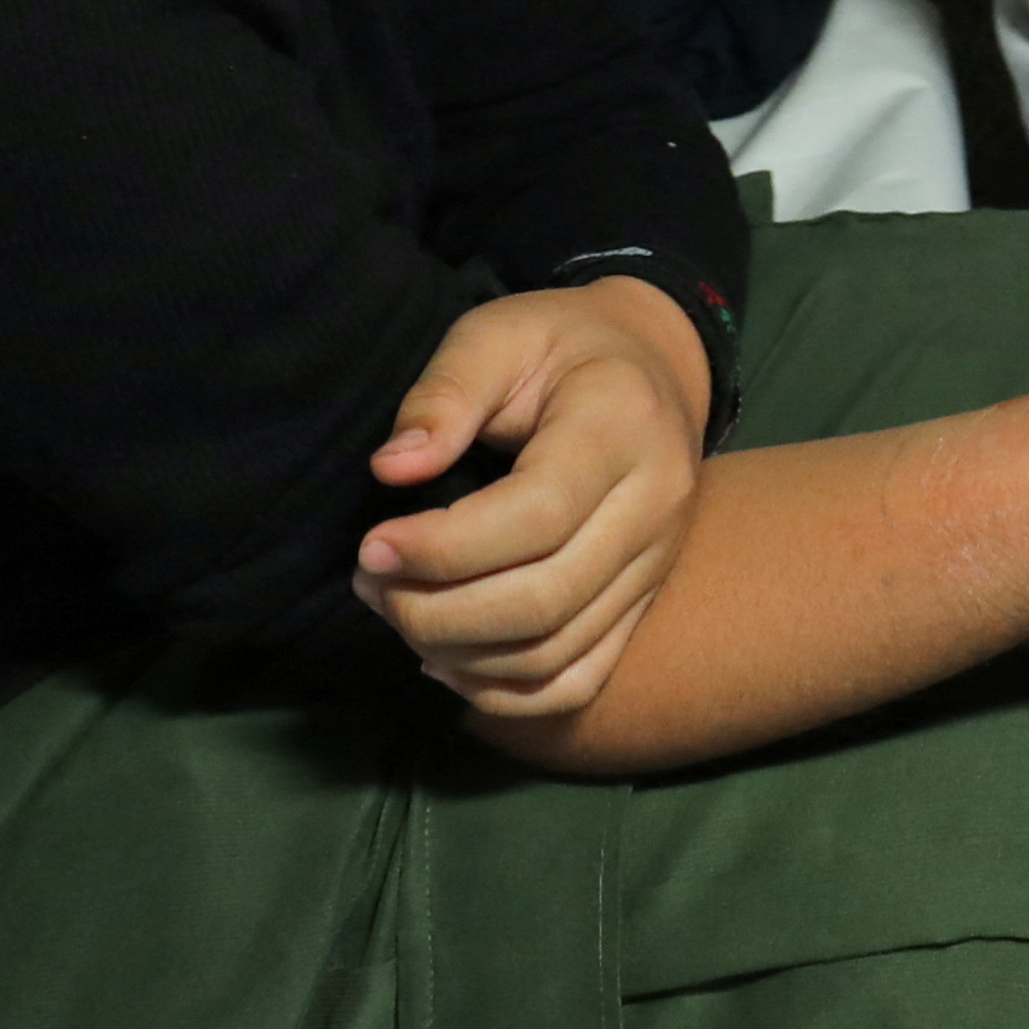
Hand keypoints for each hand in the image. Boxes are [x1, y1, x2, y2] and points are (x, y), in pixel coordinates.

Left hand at [355, 277, 710, 719]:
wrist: (652, 367)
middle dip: (437, 610)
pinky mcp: (642, 603)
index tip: (373, 545)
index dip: (446, 547)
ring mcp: (657, 564)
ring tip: (397, 610)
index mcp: (623, 427)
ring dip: (458, 654)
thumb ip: (444, 393)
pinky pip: (576, 681)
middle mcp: (656, 507)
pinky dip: (503, 694)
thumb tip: (392, 469)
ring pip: (555, 653)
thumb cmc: (560, 346)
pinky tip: (445, 660)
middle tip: (371, 581)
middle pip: (545, 599)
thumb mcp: (497, 334)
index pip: (539, 516)